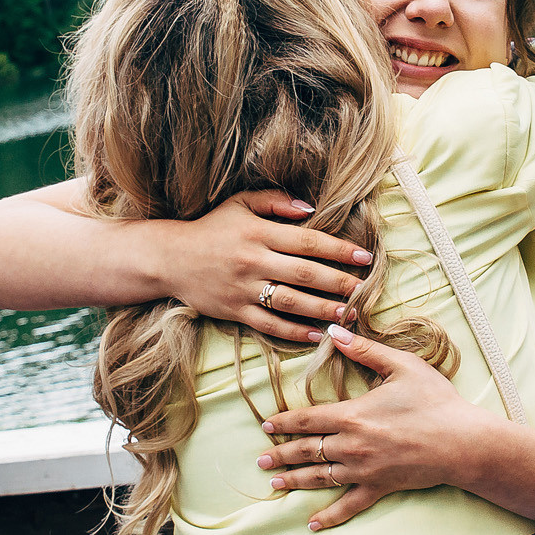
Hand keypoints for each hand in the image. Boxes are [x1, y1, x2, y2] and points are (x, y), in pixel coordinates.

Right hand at [158, 191, 373, 341]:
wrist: (169, 258)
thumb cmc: (211, 228)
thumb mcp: (240, 203)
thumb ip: (275, 200)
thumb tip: (310, 208)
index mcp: (258, 233)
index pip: (308, 241)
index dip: (339, 249)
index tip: (364, 256)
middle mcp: (253, 261)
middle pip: (305, 273)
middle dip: (339, 281)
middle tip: (364, 288)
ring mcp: (243, 289)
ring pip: (291, 301)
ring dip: (323, 308)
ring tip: (347, 311)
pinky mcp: (234, 311)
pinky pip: (269, 324)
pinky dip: (294, 331)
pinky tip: (315, 334)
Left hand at [255, 323, 501, 529]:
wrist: (463, 442)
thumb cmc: (435, 401)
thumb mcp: (401, 366)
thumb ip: (365, 350)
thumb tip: (334, 331)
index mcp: (352, 416)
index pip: (307, 419)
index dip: (284, 423)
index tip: (266, 427)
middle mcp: (351, 446)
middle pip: (307, 451)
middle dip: (281, 455)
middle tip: (261, 460)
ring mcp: (363, 471)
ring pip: (320, 478)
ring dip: (295, 481)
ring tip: (275, 483)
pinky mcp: (379, 488)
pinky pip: (348, 505)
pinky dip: (329, 516)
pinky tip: (313, 524)